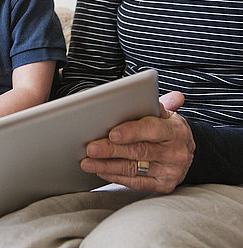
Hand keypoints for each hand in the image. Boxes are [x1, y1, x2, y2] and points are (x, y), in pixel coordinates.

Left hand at [80, 92, 194, 192]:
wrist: (188, 151)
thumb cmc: (169, 128)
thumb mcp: (168, 113)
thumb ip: (154, 103)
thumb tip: (144, 90)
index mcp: (176, 131)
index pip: (152, 129)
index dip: (131, 131)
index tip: (112, 132)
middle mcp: (175, 153)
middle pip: (138, 151)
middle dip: (111, 150)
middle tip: (90, 148)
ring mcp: (169, 172)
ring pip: (133, 169)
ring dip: (107, 166)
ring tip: (87, 161)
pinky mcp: (163, 186)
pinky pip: (135, 183)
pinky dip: (115, 176)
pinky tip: (101, 170)